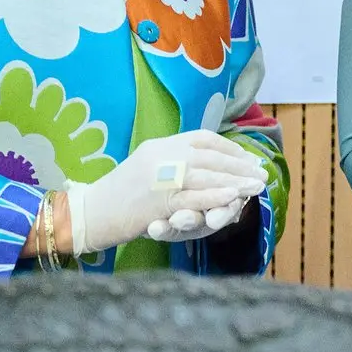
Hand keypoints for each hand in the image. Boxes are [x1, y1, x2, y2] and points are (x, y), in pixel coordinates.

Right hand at [66, 130, 267, 253]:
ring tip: (257, 185)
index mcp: (161, 144)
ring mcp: (159, 177)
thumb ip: (172, 157)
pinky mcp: (157, 201)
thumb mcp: (146, 164)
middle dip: (240, 165)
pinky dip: (216, 196)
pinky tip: (234, 197)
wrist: (88, 213)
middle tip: (262, 173)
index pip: (203, 139)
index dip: (229, 148)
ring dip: (236, 180)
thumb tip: (203, 157)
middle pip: (210, 157)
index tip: (248, 157)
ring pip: (206, 176)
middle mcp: (162, 155)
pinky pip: (193, 197)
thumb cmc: (118, 193)